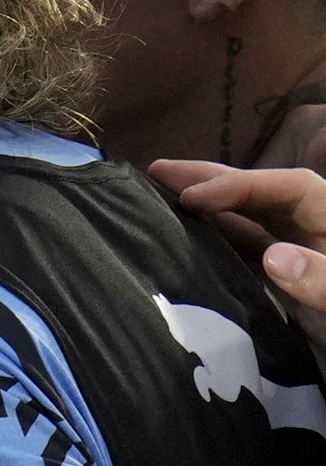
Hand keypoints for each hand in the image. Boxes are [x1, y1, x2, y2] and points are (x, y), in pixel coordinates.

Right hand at [153, 159, 325, 349]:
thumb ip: (325, 279)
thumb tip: (274, 257)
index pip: (291, 188)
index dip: (241, 185)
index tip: (193, 198)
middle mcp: (320, 237)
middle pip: (266, 198)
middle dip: (214, 181)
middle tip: (157, 173)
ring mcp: (305, 263)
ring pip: (254, 227)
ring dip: (210, 214)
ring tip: (162, 203)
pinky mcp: (293, 292)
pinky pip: (252, 261)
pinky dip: (220, 250)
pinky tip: (190, 249)